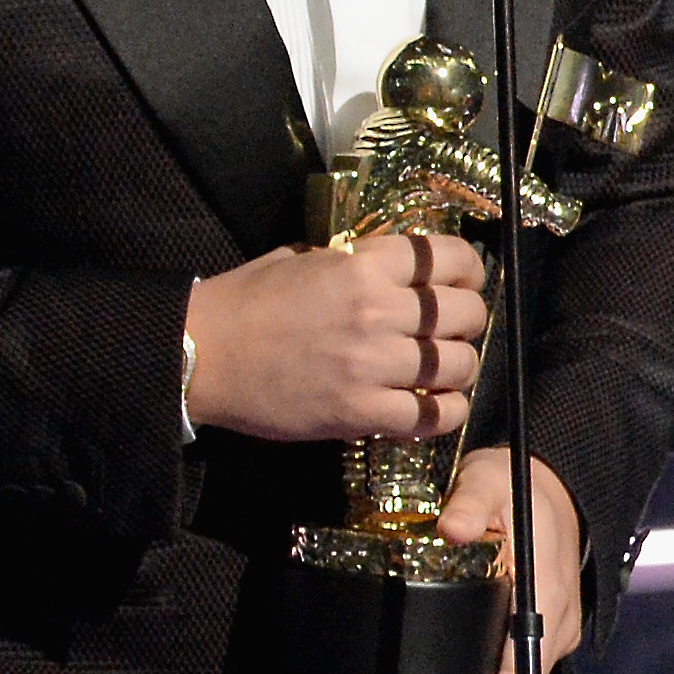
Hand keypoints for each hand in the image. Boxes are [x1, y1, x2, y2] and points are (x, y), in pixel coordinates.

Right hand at [184, 234, 485, 444]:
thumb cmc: (246, 303)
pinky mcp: (360, 411)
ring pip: (458, 365)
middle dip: (468, 322)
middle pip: (465, 313)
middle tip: (455, 332)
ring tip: (444, 373)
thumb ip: (355, 262)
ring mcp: (371, 362)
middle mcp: (376, 309)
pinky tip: (435, 409)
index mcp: (363, 265)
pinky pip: (432, 416)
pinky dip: (444, 414)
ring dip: (459, 370)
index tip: (468, 282)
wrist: (203, 354)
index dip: (471, 270)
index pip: (448, 257)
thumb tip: (394, 267)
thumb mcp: (303, 259)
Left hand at [385, 451, 583, 673]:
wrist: (558, 484)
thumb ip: (470, 502)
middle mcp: (557, 626)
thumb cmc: (519, 486)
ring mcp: (557, 631)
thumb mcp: (489, 481)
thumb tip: (450, 528)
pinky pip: (519, 670)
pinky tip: (450, 663)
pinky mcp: (548, 630)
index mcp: (545, 600)